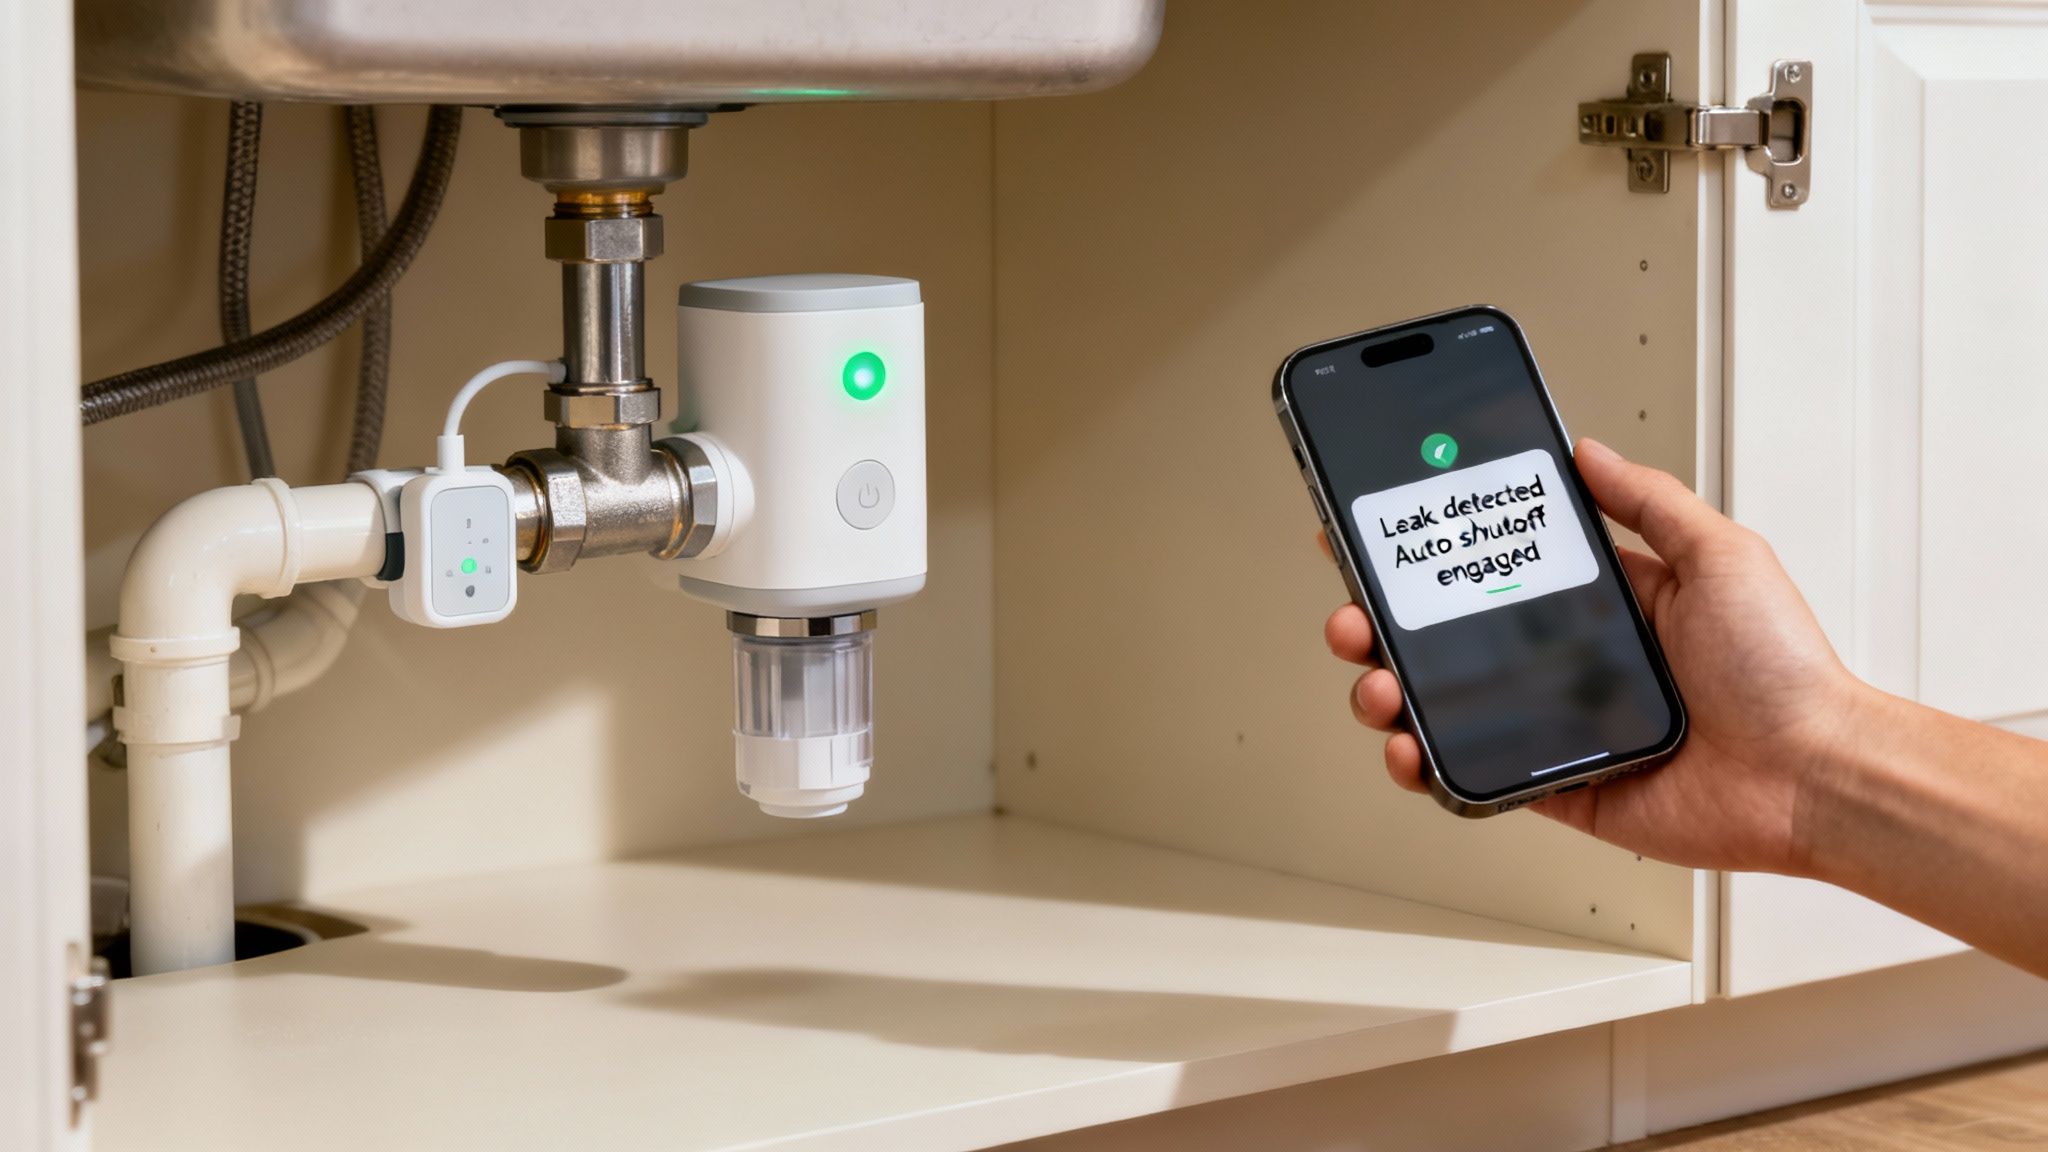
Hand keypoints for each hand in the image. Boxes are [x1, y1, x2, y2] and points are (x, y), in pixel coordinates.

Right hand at [1326, 437, 1866, 873]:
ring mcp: (1561, 728)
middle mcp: (1575, 663)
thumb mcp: (1720, 554)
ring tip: (1376, 680)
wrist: (1812, 776)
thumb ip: (1647, 501)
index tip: (1384, 533)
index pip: (1498, 569)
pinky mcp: (1560, 788)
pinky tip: (1407, 748)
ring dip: (1392, 691)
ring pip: (1446, 707)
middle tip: (1356, 613)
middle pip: (1451, 638)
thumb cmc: (1783, 670)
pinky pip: (1475, 778)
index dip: (1436, 555)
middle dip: (1386, 623)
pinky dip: (1428, 768)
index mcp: (1607, 603)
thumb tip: (1588, 450)